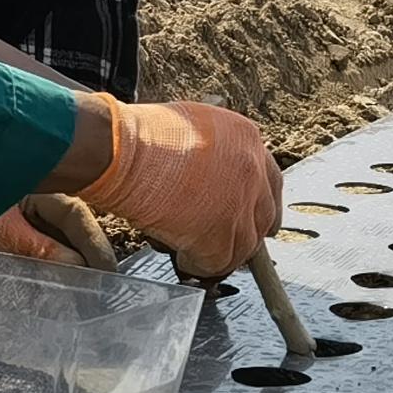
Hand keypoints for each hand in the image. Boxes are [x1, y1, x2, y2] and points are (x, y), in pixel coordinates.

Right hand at [78, 95, 281, 278]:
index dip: (258, 201)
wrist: (123, 151)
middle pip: (264, 215)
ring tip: (194, 250)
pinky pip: (219, 264)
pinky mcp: (220, 236)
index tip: (250, 213)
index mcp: (247, 139)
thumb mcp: (192, 126)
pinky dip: (200, 266)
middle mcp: (252, 171)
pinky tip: (182, 259)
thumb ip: (213, 149)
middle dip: (246, 231)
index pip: (270, 179)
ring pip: (245, 245)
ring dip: (222, 251)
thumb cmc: (141, 135)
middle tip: (224, 239)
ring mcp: (240, 206)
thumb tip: (207, 170)